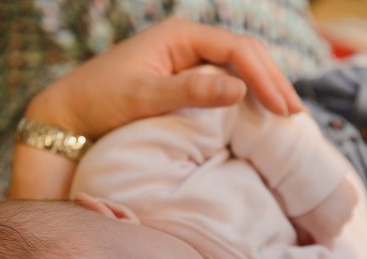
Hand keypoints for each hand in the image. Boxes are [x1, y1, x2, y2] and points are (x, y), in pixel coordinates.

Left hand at [10, 17, 302, 198]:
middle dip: (272, 81)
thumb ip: (191, 91)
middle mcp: (187, 41)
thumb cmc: (100, 100)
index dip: (264, 78)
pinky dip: (246, 94)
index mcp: (180, 36)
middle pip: (245, 53)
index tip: (282, 109)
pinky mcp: (183, 76)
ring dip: (263, 86)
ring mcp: (186, 58)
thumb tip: (240, 89)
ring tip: (287, 112)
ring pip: (238, 66)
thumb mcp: (144, 97)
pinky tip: (258, 110)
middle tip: (296, 113)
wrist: (70, 111)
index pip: (237, 49)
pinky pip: (224, 79)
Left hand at [293, 178, 358, 247]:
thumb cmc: (293, 199)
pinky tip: (330, 192)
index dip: (317, 241)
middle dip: (326, 226)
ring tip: (322, 201)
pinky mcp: (353, 194)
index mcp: (327, 233)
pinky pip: (348, 202)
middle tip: (313, 214)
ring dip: (335, 212)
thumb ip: (303, 235)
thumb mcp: (294, 221)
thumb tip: (304, 242)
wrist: (302, 171)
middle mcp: (342, 223)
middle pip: (335, 231)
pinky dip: (341, 199)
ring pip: (343, 216)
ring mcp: (350, 208)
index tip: (309, 235)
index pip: (327, 247)